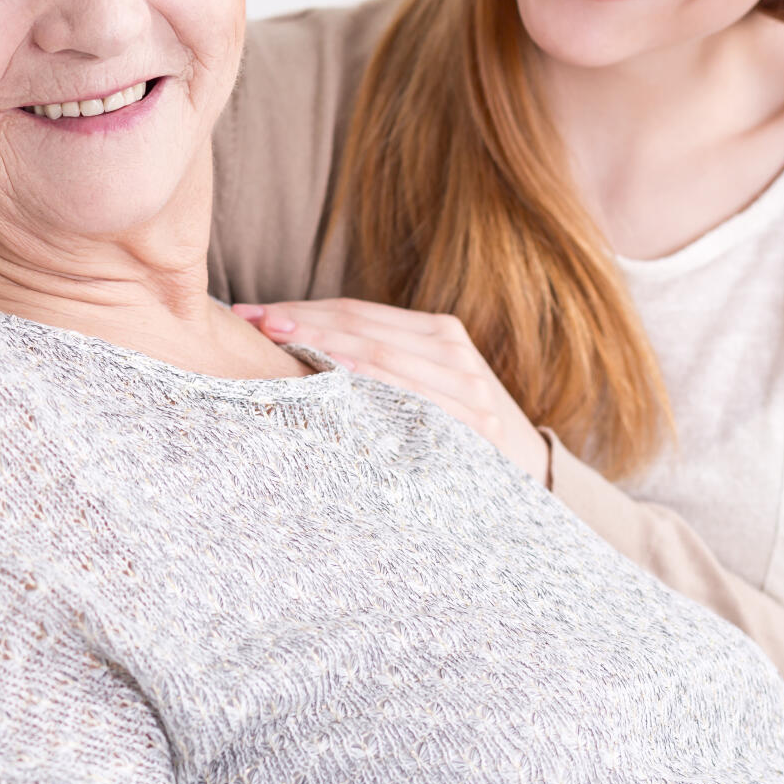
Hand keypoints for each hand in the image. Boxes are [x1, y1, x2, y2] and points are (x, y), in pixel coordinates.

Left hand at [234, 299, 551, 485]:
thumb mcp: (428, 380)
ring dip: (319, 346)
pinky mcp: (467, 422)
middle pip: (358, 328)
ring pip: (375, 356)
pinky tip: (328, 378)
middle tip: (250, 320)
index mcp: (439, 331)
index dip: (302, 309)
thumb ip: (379, 357)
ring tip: (272, 344)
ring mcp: (462, 387)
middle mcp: (452, 352)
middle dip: (299, 322)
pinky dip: (363, 384)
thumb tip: (293, 339)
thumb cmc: (459, 427)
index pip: (355, 312)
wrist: (533, 474)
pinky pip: (401, 397)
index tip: (253, 313)